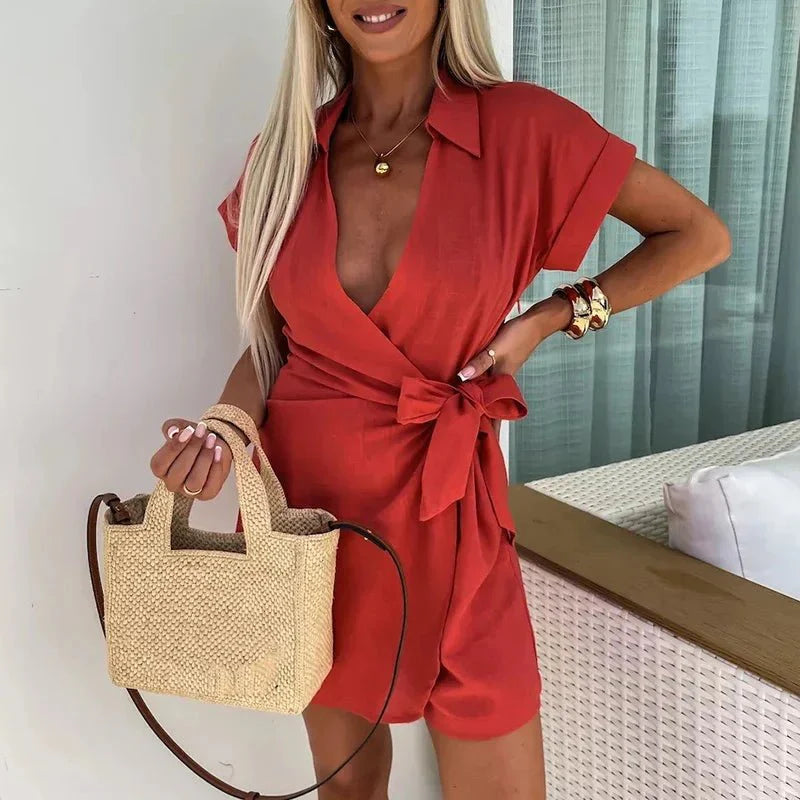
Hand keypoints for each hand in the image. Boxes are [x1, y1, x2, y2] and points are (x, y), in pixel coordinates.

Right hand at [150, 419, 231, 499]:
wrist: (214, 444)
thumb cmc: (194, 439)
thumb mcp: (181, 428)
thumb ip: (172, 427)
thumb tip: (173, 431)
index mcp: (160, 469)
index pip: (160, 464)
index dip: (173, 447)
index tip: (188, 430)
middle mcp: (172, 482)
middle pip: (178, 472)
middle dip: (192, 449)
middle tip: (202, 432)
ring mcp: (189, 491)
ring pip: (194, 481)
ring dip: (204, 458)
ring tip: (211, 440)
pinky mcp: (207, 493)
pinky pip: (211, 486)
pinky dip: (216, 467)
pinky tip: (218, 451)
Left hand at [456, 314, 547, 439]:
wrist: (534, 323)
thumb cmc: (517, 336)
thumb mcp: (496, 349)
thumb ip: (479, 363)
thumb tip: (461, 377)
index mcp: (501, 386)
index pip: (496, 417)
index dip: (491, 434)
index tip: (484, 451)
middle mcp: (500, 386)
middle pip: (489, 412)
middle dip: (481, 428)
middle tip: (469, 446)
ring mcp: (498, 378)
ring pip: (485, 399)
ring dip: (477, 409)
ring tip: (465, 425)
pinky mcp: (496, 368)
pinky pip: (483, 385)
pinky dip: (475, 391)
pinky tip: (466, 393)